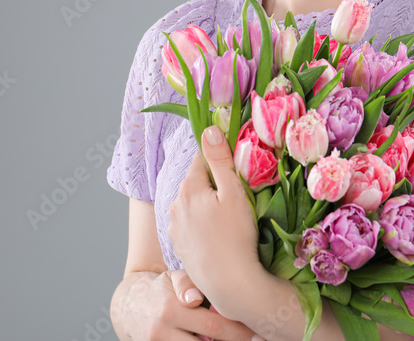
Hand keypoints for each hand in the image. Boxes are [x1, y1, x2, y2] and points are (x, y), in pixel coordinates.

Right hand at [116, 269, 258, 339]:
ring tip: (244, 340)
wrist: (128, 307)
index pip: (214, 325)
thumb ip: (189, 283)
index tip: (261, 333)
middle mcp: (163, 332)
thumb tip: (195, 299)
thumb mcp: (174, 277)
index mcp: (171, 308)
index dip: (240, 331)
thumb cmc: (161, 289)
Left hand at [168, 125, 262, 315]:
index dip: (219, 157)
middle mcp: (176, 205)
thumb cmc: (236, 237)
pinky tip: (220, 235)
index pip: (201, 158)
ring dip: (208, 204)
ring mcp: (176, 228)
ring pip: (194, 203)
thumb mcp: (234, 192)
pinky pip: (192, 224)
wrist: (229, 284)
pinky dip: (204, 224)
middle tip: (238, 195)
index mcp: (189, 188)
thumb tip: (209, 129)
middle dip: (214, 182)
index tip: (236, 163)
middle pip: (197, 181)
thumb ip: (220, 159)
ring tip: (230, 219)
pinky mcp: (180, 246)